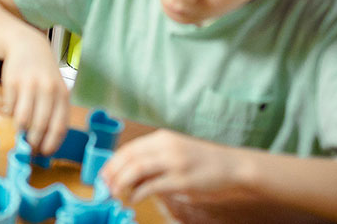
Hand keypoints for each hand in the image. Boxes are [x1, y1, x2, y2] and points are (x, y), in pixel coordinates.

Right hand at [1, 32, 70, 155]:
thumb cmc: (44, 74)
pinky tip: (13, 111)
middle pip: (40, 126)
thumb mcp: (57, 89)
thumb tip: (47, 141)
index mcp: (62, 95)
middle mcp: (48, 90)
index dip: (51, 144)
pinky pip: (10, 108)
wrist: (28, 46)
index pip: (59, 126)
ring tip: (20, 133)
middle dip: (34, 142)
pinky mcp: (12, 82)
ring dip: (20, 131)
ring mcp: (29, 85)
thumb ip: (55, 112)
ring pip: (23, 119)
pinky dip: (11, 114)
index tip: (44, 153)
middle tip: (29, 149)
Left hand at [102, 130, 242, 205]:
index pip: (129, 148)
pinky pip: (152, 186)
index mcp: (163, 138)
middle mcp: (166, 147)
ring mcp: (174, 163)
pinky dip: (138, 193)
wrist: (233, 167)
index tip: (103, 174)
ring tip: (115, 193)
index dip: (112, 162)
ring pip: (136, 170)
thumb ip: (155, 159)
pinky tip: (133, 198)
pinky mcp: (181, 181)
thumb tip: (130, 173)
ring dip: (121, 183)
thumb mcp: (176, 151)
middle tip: (105, 186)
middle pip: (129, 157)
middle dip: (112, 173)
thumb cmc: (203, 161)